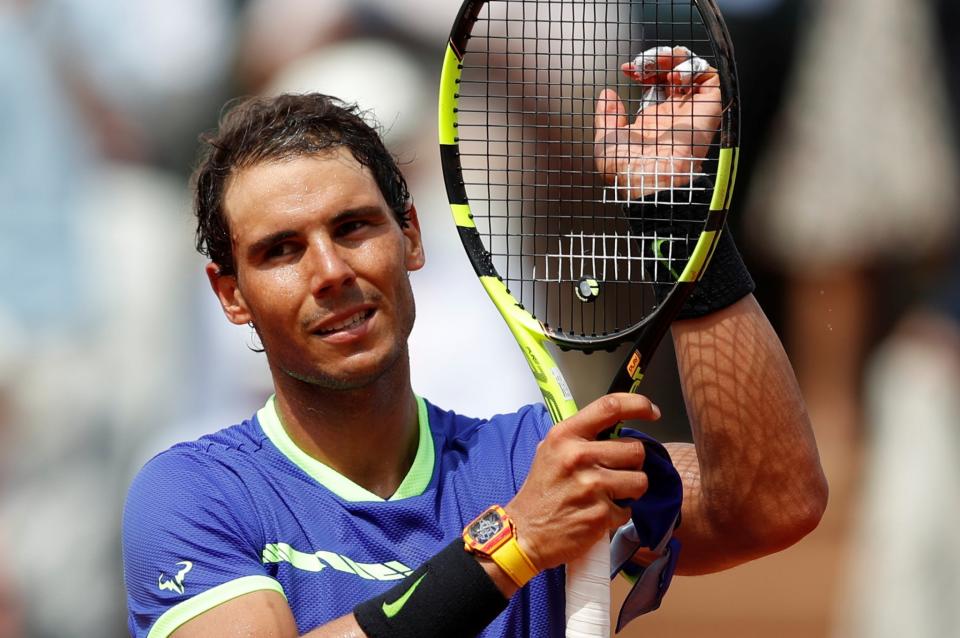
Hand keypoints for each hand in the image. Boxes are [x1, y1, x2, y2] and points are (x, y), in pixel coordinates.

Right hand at [505, 394, 660, 570]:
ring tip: (609, 494)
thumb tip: (616, 425)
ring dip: (630, 489)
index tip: (652, 411)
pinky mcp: (601, 514)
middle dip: (632, 463)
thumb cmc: (541, 491)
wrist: (525, 533)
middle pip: (635, 449)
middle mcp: (578, 456)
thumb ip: (580, 436)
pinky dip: (618, 514)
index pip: (610, 407)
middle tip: (614, 473)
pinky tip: (597, 514)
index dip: (638, 405)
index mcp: (565, 436)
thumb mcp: (550, 451)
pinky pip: (629, 509)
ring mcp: (591, 486)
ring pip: (640, 480)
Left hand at [594, 46, 721, 199]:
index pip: (655, 85)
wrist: (647, 180)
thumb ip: (607, 115)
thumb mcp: (606, 140)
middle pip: (674, 73)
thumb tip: (607, 94)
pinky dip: (694, 68)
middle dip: (657, 60)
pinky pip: (711, 78)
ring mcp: (691, 111)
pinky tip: (674, 77)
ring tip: (657, 65)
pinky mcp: (708, 110)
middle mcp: (674, 114)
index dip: (644, 71)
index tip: (627, 69)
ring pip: (693, 71)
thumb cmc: (626, 170)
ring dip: (675, 59)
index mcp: (652, 122)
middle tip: (641, 65)